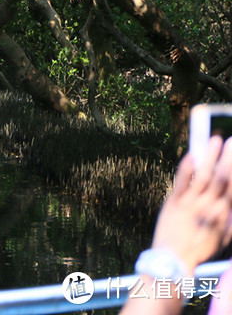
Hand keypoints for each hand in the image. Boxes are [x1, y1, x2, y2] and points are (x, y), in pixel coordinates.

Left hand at [151, 135, 231, 273]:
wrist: (173, 259)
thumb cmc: (198, 248)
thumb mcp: (223, 236)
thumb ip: (230, 218)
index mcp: (224, 215)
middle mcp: (210, 207)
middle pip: (222, 178)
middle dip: (228, 158)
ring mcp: (191, 203)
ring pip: (203, 175)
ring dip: (210, 156)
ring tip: (216, 139)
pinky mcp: (174, 201)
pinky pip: (182, 180)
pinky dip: (187, 166)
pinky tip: (192, 154)